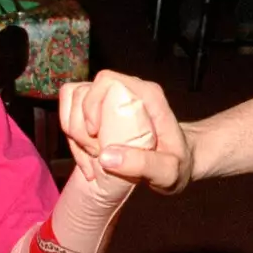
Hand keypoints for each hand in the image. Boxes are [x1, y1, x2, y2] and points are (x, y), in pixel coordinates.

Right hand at [59, 71, 191, 193]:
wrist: (180, 164)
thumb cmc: (179, 164)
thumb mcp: (168, 171)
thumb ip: (143, 164)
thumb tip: (105, 157)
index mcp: (146, 95)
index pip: (106, 82)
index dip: (91, 104)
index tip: (94, 133)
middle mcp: (126, 92)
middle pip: (82, 93)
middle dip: (79, 126)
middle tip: (95, 154)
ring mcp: (110, 101)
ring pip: (73, 105)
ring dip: (74, 136)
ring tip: (93, 161)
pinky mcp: (101, 115)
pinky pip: (73, 119)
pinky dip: (74, 143)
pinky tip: (89, 165)